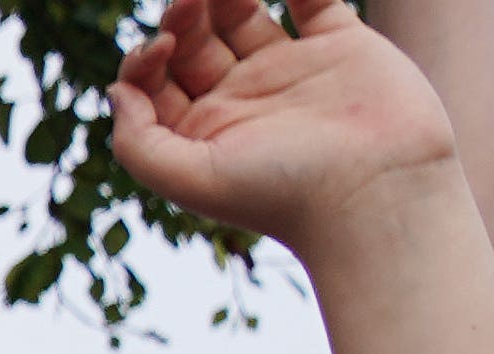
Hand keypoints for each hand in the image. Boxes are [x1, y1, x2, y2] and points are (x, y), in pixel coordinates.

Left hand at [116, 0, 463, 251]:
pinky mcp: (341, 45)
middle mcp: (241, 99)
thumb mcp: (190, 179)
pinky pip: (313, 1)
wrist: (377, 190)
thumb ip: (138, 142)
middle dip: (182, 17)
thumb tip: (115, 90)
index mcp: (201, 131)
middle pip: (194, 42)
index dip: (145, 57)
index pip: (154, 81)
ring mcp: (289, 70)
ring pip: (243, 15)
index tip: (159, 47)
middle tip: (187, 2)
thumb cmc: (283, 193)